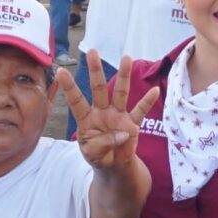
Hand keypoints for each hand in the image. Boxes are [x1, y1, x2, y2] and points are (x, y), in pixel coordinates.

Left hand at [55, 57, 160, 171]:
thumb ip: (101, 143)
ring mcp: (117, 115)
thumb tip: (121, 133)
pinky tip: (155, 90)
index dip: (69, 87)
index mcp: (86, 118)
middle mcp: (101, 111)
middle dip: (96, 71)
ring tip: (127, 58)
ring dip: (124, 76)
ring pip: (121, 93)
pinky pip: (140, 111)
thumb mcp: (92, 153)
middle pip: (99, 88)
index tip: (61, 71)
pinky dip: (147, 102)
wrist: (113, 165)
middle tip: (93, 52)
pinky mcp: (131, 124)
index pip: (76, 100)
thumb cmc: (97, 155)